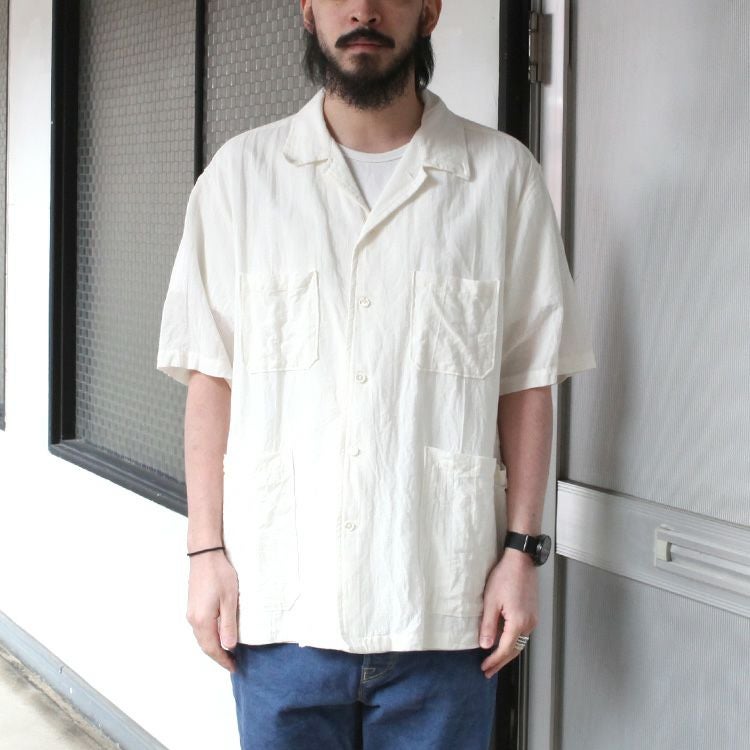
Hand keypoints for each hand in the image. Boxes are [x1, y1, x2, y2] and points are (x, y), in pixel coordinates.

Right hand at [186, 551, 239, 672]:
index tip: (234, 668)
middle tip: (233, 663)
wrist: (205, 554)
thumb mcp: (229, 600)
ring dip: (214, 646)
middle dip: (218, 656)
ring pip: (202, 637)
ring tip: (228, 651)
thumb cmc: (220, 575)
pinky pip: (201, 628)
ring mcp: (191, 612)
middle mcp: (193, 619)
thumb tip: (229, 647)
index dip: (223, 660)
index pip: (212, 648)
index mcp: (202, 621)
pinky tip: (219, 634)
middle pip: (205, 645)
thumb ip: (228, 625)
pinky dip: (209, 636)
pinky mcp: (193, 605)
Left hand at [478, 549, 538, 677]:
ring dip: (507, 652)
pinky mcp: (533, 613)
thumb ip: (488, 625)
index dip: (494, 661)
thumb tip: (485, 645)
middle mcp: (529, 624)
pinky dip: (512, 641)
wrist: (521, 561)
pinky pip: (523, 633)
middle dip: (500, 662)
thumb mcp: (490, 600)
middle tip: (488, 671)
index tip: (484, 668)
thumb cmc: (505, 576)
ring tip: (494, 660)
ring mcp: (533, 619)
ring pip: (520, 643)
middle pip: (515, 650)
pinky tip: (503, 642)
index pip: (505, 650)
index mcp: (518, 622)